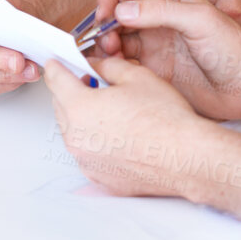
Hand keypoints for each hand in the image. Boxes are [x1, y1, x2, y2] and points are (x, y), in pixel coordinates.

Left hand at [42, 56, 220, 198]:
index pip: (56, 81)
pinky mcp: (99, 176)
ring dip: (82, 117)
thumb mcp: (136, 76)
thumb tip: (96, 67)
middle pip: (60, 107)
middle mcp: (76, 138)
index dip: (56, 67)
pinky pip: (87, 153)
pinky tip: (118, 134)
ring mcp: (86, 161)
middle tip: (89, 82)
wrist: (185, 157)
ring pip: (73, 131)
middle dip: (70, 92)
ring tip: (110, 110)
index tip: (55, 63)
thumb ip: (107, 67)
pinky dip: (95, 141)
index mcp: (80, 108)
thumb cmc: (166, 119)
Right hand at [101, 0, 240, 120]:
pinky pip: (124, 61)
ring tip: (109, 52)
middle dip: (105, 19)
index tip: (103, 10)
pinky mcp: (155, 67)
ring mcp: (158, 41)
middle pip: (120, 10)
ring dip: (106, 41)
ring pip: (119, 35)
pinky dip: (112, 62)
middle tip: (101, 35)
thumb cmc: (236, 48)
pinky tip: (112, 67)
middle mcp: (163, 16)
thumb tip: (123, 9)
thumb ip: (162, 10)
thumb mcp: (201, 20)